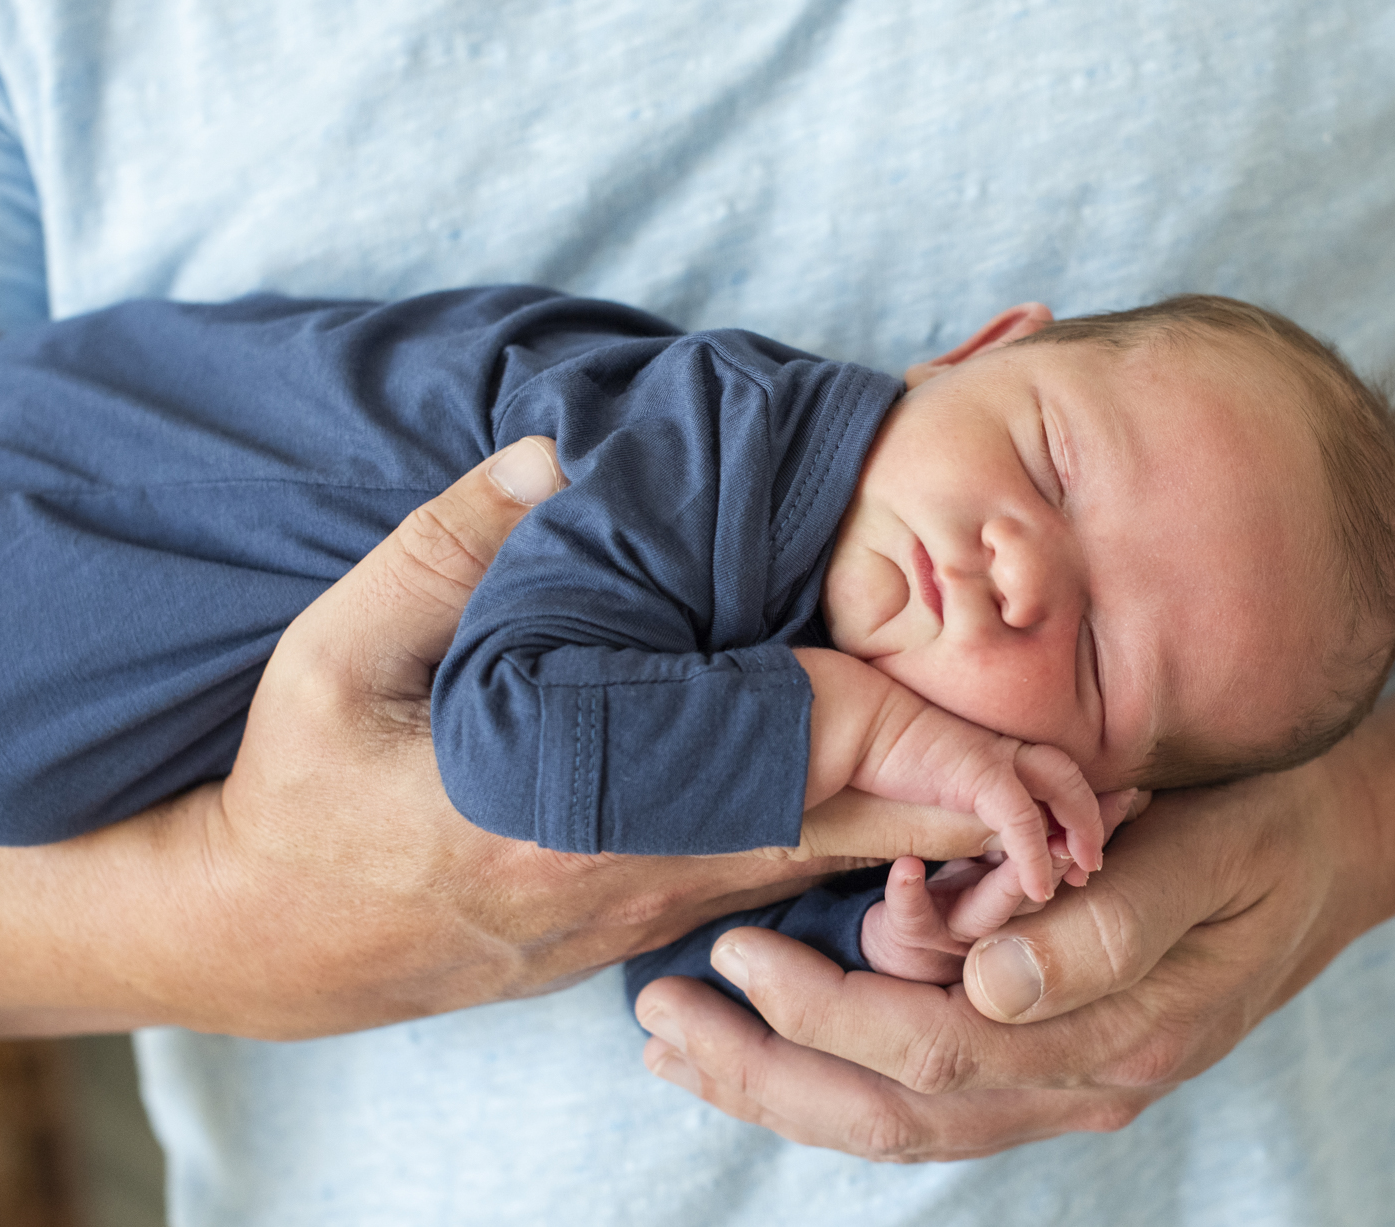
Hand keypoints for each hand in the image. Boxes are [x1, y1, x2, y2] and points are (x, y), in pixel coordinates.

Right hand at [0, 437, 998, 1039]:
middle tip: (1111, 785)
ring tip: (1069, 806)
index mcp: (599, 802)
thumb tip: (558, 456)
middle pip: (863, 830)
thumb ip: (446, 550)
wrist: (283, 937)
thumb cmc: (310, 792)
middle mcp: (661, 866)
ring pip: (846, 865)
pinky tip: (955, 832)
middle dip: (990, 812)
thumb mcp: (337, 657)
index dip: (930, 748)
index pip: (803, 761)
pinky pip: (801, 878)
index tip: (1039, 745)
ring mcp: (670, 900)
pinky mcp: (664, 906)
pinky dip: (888, 853)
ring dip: (956, 837)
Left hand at [634, 753, 1391, 1159]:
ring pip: (905, 1120)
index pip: (941, 1048)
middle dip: (769, 1074)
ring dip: (784, 1090)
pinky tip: (771, 1051)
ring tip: (679, 1047)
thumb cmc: (1272, 828)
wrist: (1343, 847)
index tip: (736, 956)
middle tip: (659, 1019)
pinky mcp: (1059, 1065)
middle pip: (901, 1109)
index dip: (829, 1012)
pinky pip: (933, 1097)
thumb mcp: (1211, 854)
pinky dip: (839, 1081)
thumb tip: (990, 985)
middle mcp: (1088, 1084)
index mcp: (1121, 1034)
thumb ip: (1110, 922)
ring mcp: (1072, 1085)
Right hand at [851, 690, 1107, 903]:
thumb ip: (958, 820)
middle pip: (1067, 774)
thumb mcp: (920, 805)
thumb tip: (992, 845)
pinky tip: (1039, 888)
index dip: (1069, 804)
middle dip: (1093, 811)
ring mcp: (991, 757)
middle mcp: (996, 749)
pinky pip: (1022, 819)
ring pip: (1062, 788)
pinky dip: (1035, 854)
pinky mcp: (977, 772)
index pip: (1046, 773)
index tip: (1083, 839)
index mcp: (984, 752)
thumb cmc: (862, 764)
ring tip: (1086, 868)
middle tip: (1099, 854)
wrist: (836, 725)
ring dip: (1082, 828)